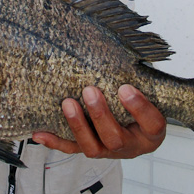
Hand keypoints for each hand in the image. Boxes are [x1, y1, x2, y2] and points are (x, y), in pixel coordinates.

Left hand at [31, 85, 165, 158]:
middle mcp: (130, 145)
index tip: (125, 87)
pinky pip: (71, 149)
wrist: (132, 123)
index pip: (152, 123)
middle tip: (90, 91)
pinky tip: (40, 132)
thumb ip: (140, 75)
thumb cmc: (139, 99)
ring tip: (68, 104)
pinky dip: (55, 141)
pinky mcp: (90, 149)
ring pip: (93, 147)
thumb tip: (124, 43)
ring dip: (78, 125)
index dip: (139, 108)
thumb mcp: (148, 90)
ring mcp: (108, 151)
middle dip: (101, 115)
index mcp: (151, 131)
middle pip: (116, 139)